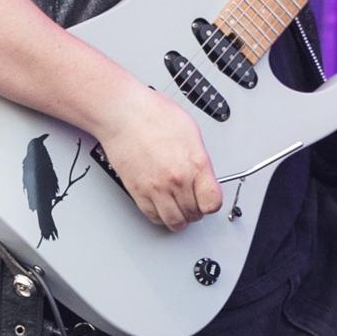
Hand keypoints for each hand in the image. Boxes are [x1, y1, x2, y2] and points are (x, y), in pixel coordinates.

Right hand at [98, 86, 225, 231]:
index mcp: (195, 164)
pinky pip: (153, 216)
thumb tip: (204, 175)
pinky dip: (160, 217)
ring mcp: (156, 188)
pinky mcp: (137, 191)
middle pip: (194, 213)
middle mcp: (176, 179)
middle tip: (194, 203)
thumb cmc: (153, 115)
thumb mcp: (191, 132)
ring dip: (180, 219)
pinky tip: (163, 208)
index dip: (212, 203)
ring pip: (174, 221)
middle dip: (196, 210)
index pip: (212, 202)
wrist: (123, 114)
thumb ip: (200, 159)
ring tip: (180, 210)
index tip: (209, 199)